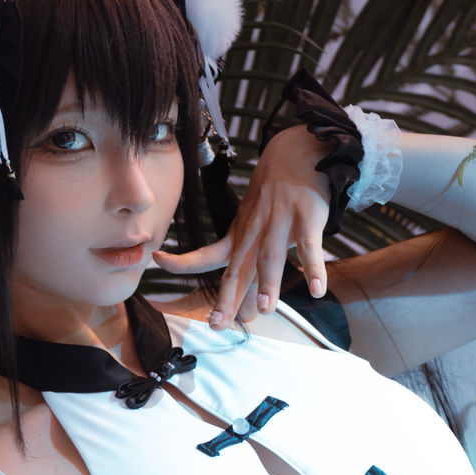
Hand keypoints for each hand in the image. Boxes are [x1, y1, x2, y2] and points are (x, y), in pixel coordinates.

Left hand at [155, 125, 330, 327]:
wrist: (297, 151)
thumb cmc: (275, 197)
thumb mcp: (255, 227)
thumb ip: (251, 269)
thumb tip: (244, 314)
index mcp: (240, 234)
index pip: (209, 253)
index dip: (184, 259)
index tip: (158, 261)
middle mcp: (256, 230)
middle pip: (239, 267)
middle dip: (227, 296)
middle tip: (217, 323)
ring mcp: (281, 222)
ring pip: (271, 257)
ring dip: (268, 283)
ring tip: (265, 309)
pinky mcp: (308, 217)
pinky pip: (311, 247)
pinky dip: (314, 268)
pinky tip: (316, 289)